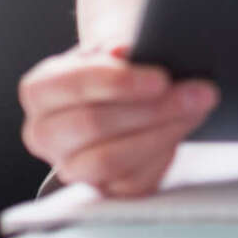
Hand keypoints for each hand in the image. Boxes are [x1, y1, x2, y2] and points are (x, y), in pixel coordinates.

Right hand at [18, 42, 218, 197]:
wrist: (127, 92)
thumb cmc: (120, 67)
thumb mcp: (116, 48)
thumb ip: (117, 47)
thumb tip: (124, 51)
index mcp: (40, 91)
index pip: (69, 86)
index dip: (116, 82)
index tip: (161, 77)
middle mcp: (44, 133)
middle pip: (92, 124)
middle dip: (151, 108)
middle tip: (197, 92)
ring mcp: (70, 166)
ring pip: (109, 159)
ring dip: (161, 132)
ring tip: (197, 107)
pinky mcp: (103, 189)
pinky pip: (131, 182)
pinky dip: (163, 153)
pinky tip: (184, 128)